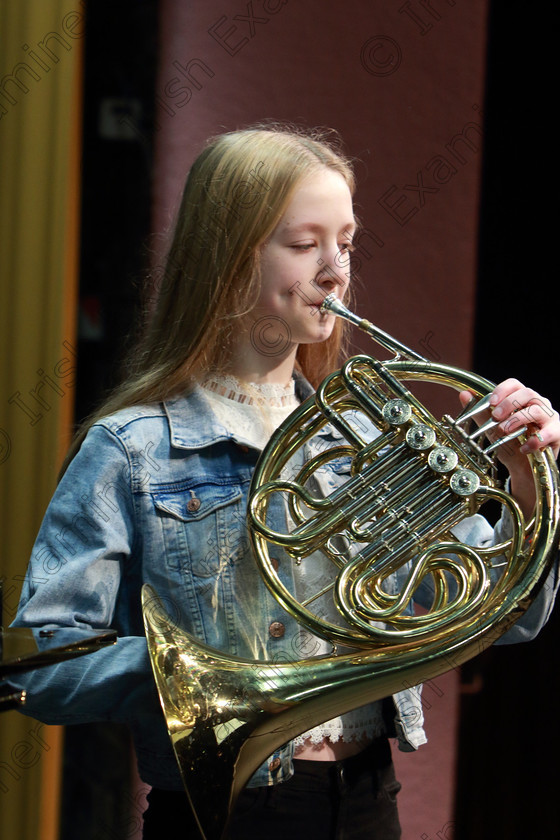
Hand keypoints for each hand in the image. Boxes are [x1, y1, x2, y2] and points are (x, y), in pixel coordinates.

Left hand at [459, 378, 559, 516]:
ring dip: (518, 420)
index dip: (503, 390)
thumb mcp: (491, 428)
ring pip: (537, 410)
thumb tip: (464, 394)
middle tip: (495, 417)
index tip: (491, 402)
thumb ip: (480, 412)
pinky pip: (548, 433)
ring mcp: (549, 418)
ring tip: (505, 431)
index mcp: (522, 399)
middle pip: (527, 393)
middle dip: (508, 404)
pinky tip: (523, 448)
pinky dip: (534, 440)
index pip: (515, 384)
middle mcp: (538, 404)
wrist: (522, 468)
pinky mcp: (557, 433)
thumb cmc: (509, 443)